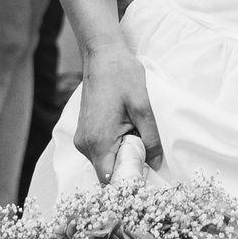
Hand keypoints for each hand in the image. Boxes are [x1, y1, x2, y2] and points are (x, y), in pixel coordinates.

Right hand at [72, 37, 162, 184]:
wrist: (103, 55)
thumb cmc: (122, 76)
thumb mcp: (143, 108)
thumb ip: (150, 139)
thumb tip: (155, 163)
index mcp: (99, 141)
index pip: (110, 180)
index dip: (128, 183)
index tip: (144, 175)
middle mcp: (85, 144)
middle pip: (107, 173)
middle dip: (127, 169)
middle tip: (146, 153)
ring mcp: (82, 139)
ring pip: (104, 162)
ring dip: (121, 157)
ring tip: (137, 138)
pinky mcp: (84, 133)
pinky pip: (100, 151)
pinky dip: (114, 148)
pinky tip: (127, 132)